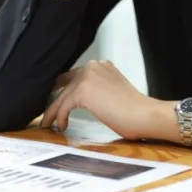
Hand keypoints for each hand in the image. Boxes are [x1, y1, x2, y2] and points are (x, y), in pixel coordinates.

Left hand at [40, 60, 168, 140]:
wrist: (144, 114)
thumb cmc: (134, 109)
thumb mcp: (113, 91)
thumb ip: (97, 89)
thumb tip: (81, 100)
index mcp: (101, 65)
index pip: (75, 75)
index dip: (62, 88)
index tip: (55, 100)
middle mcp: (92, 66)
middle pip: (65, 85)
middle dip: (55, 100)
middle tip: (48, 114)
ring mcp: (86, 77)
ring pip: (62, 96)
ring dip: (53, 111)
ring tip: (49, 123)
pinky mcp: (82, 91)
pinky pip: (63, 106)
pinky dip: (60, 117)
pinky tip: (62, 126)